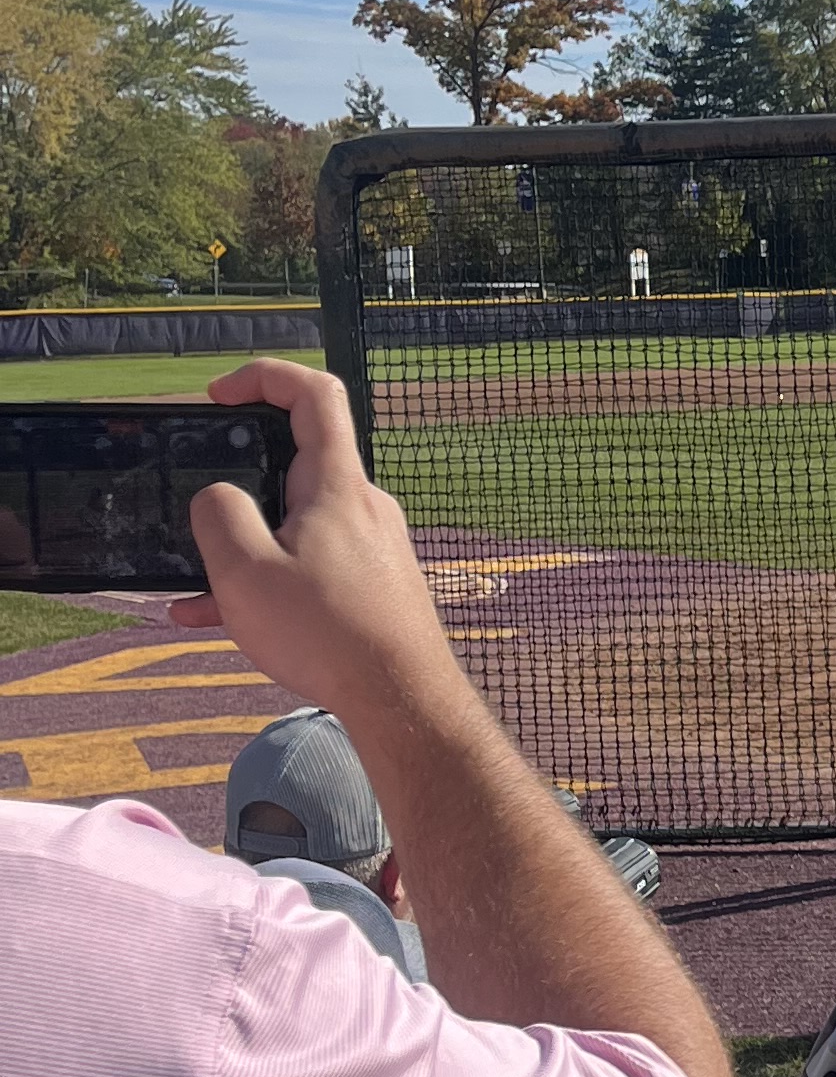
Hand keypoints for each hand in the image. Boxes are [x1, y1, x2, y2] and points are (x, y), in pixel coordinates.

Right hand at [167, 360, 471, 748]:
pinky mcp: (373, 584)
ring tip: (192, 586)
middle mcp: (362, 505)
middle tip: (198, 502)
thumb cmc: (327, 633)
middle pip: (296, 462)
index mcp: (336, 484)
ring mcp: (371, 545)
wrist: (401, 699)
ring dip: (243, 547)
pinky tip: (214, 620)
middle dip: (238, 478)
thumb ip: (219, 516)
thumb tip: (218, 496)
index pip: (313, 394)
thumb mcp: (245, 571)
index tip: (218, 395)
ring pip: (294, 526)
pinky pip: (308, 567)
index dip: (264, 376)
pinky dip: (266, 583)